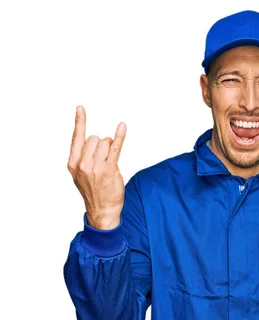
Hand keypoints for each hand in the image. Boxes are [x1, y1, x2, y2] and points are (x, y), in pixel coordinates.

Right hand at [67, 106, 126, 229]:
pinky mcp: (109, 170)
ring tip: (109, 164)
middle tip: (104, 159)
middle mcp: (82, 164)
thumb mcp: (80, 174)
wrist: (102, 210)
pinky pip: (115, 148)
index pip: (76, 138)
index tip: (81, 108)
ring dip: (110, 149)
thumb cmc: (94, 190)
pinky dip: (120, 136)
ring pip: (105, 143)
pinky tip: (122, 126)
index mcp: (73, 163)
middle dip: (102, 144)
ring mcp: (95, 167)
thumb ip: (84, 157)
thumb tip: (100, 140)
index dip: (79, 122)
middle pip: (95, 138)